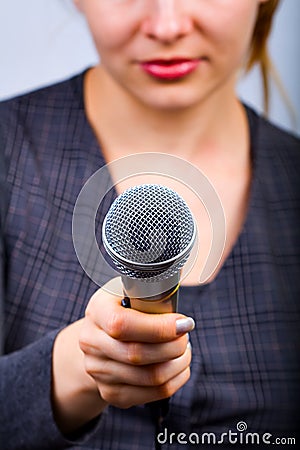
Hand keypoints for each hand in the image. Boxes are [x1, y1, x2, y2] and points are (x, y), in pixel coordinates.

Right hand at [79, 277, 194, 408]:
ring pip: (150, 377)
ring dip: (178, 364)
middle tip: (186, 334)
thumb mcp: (130, 289)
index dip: (158, 327)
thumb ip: (150, 290)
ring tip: (184, 350)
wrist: (100, 335)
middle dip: (173, 346)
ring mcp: (98, 371)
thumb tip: (178, 292)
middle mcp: (90, 342)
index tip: (184, 322)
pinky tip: (179, 366)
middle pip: (137, 355)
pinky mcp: (111, 392)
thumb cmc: (124, 307)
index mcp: (96, 310)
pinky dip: (175, 380)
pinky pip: (152, 394)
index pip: (122, 325)